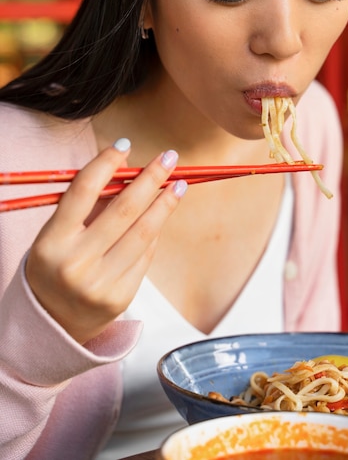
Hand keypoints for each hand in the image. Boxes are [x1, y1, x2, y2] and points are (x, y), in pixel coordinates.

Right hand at [25, 139, 186, 343]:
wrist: (53, 320)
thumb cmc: (56, 264)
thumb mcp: (57, 234)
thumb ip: (87, 206)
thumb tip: (128, 169)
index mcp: (52, 242)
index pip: (83, 192)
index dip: (106, 164)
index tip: (125, 144)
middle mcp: (75, 264)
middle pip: (123, 210)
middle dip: (150, 179)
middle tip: (169, 158)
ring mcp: (100, 284)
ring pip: (143, 233)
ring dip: (165, 204)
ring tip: (179, 184)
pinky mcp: (120, 297)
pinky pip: (145, 256)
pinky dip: (154, 233)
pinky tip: (160, 217)